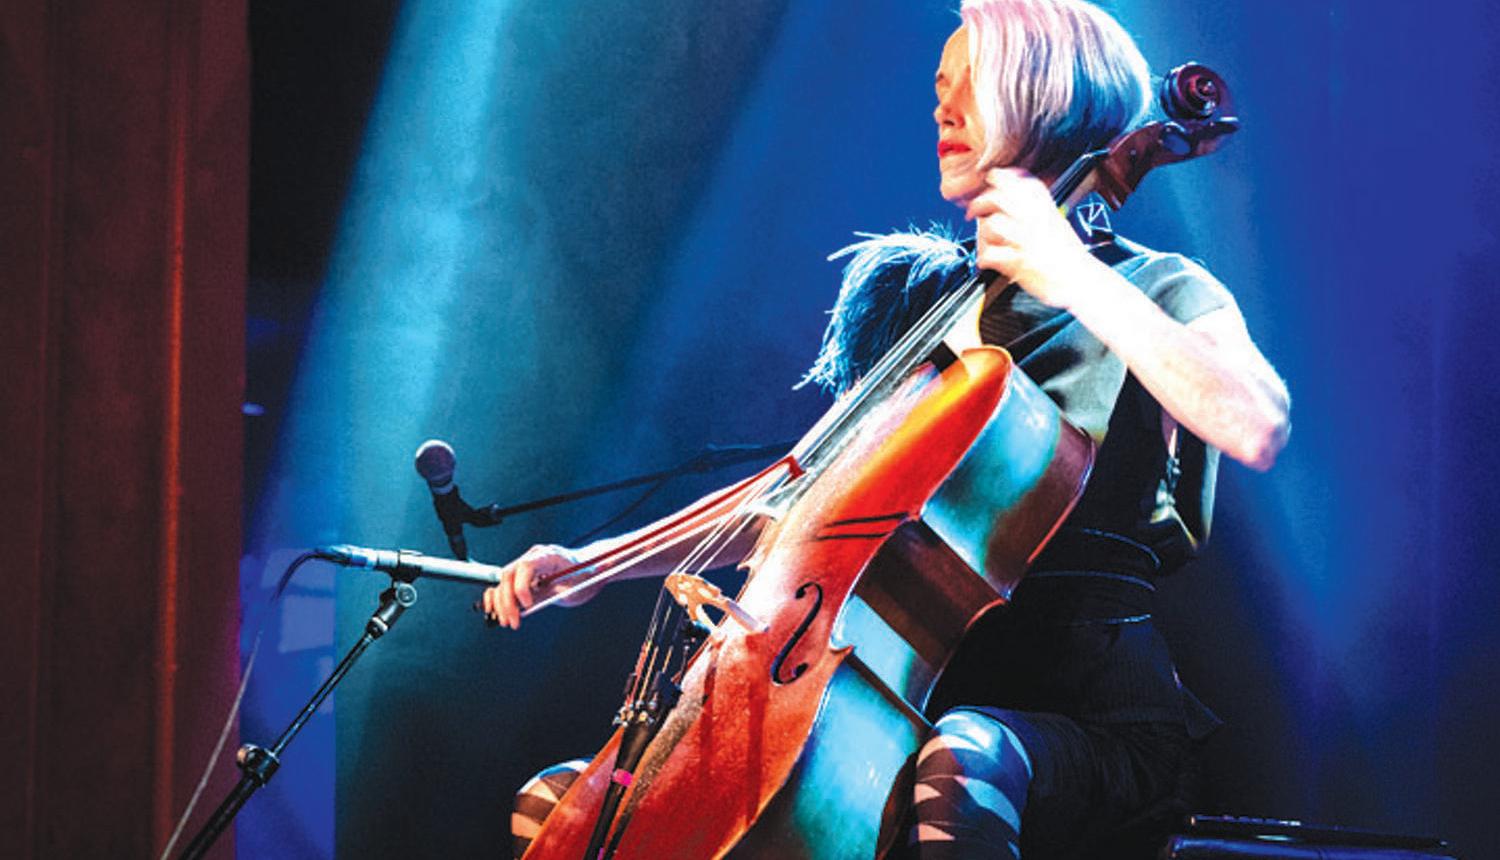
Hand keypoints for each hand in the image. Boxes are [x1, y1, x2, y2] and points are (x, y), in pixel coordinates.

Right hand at [480, 544, 596, 629]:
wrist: (590, 568)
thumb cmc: (586, 576)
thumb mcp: (574, 589)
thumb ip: (550, 595)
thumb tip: (526, 608)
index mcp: (550, 555)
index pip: (526, 566)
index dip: (522, 587)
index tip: (527, 606)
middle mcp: (534, 556)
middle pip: (510, 574)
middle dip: (508, 601)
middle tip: (513, 622)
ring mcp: (526, 563)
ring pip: (503, 581)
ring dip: (501, 603)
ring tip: (506, 621)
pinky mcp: (522, 574)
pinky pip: (504, 583)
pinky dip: (496, 597)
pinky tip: (493, 610)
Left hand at [965, 168, 1096, 308]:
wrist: (1081, 280)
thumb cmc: (1067, 255)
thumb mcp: (1055, 221)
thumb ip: (1033, 208)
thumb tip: (1004, 197)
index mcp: (1044, 205)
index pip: (1017, 178)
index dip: (999, 177)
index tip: (991, 182)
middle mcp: (1035, 218)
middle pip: (996, 197)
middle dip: (980, 204)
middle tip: (975, 212)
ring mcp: (1026, 240)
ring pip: (991, 224)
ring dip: (982, 234)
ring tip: (985, 242)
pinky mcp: (1018, 262)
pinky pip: (990, 254)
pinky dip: (984, 258)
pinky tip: (987, 261)